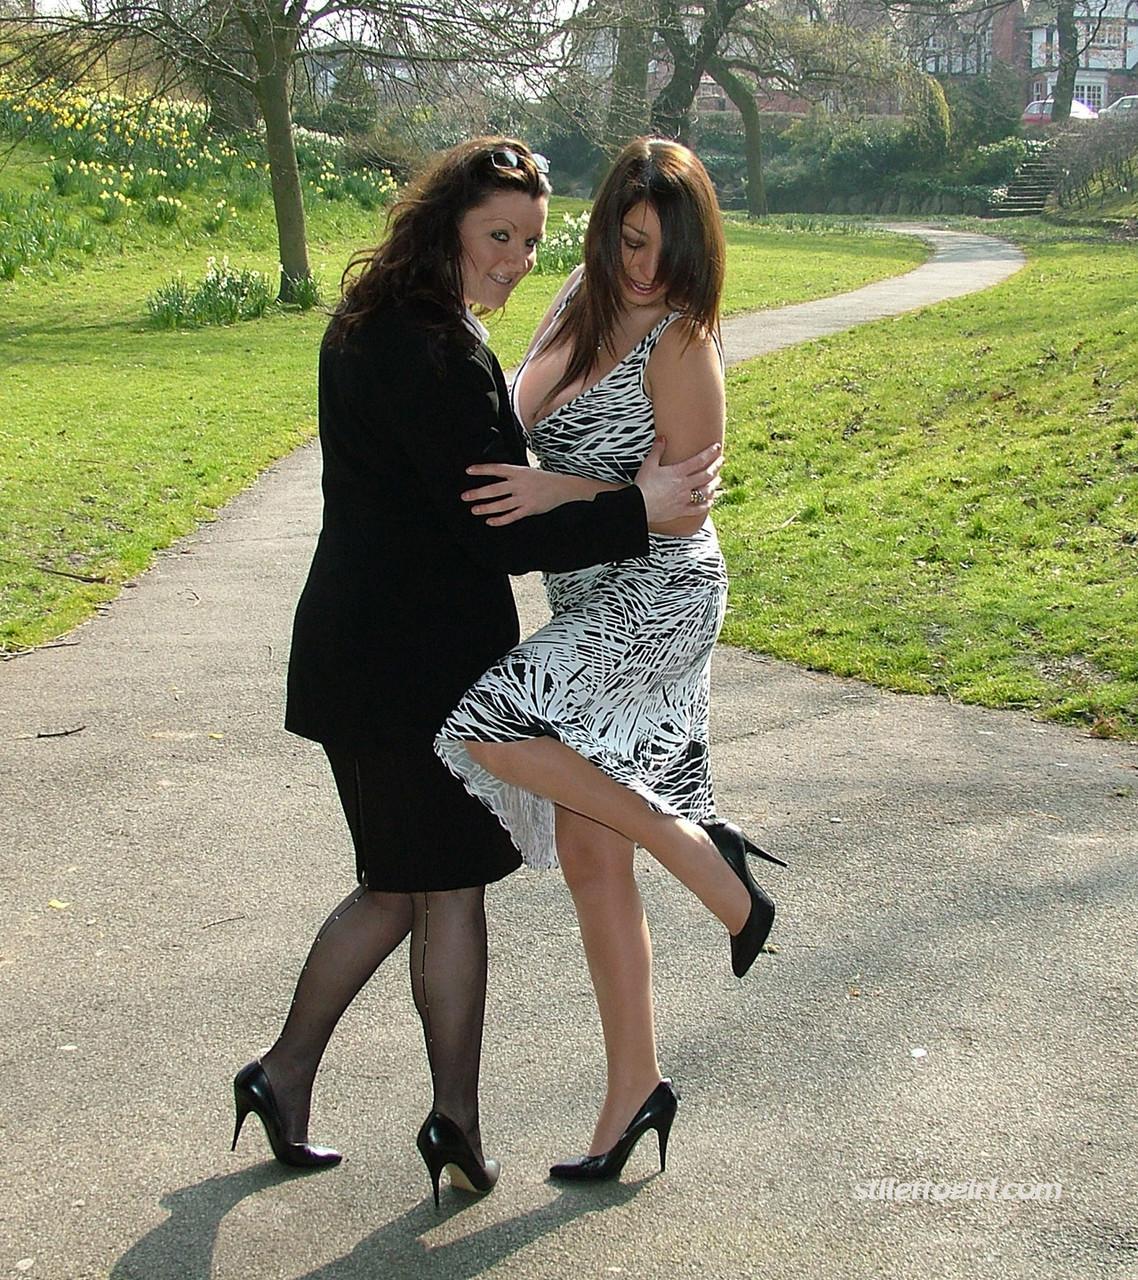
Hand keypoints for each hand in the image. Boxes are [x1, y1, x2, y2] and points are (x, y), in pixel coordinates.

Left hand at [462, 464, 588, 525]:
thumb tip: (494, 476)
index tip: (469, 471)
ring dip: (486, 507)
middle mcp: (520, 484)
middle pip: (495, 489)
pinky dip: (500, 520)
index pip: (497, 469)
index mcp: (519, 471)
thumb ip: (511, 475)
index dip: (482, 470)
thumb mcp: (527, 471)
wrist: (564, 487)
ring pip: (501, 504)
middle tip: (465, 496)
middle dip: (478, 493)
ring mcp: (524, 497)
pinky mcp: (529, 509)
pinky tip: (490, 521)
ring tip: (474, 510)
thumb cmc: (543, 479)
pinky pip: (512, 516)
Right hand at [633, 437, 722, 524]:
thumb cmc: (643, 485)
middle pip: (707, 474)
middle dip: (716, 466)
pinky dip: (706, 505)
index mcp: (678, 472)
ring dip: (714, 485)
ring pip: (706, 491)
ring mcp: (684, 498)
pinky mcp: (681, 510)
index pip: (699, 460)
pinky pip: (698, 508)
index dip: (710, 452)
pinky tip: (711, 501)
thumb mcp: (649, 464)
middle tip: (722, 460)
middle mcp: (685, 485)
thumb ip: (657, 450)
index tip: (717, 446)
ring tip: (718, 479)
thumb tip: (662, 437)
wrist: (638, 505)